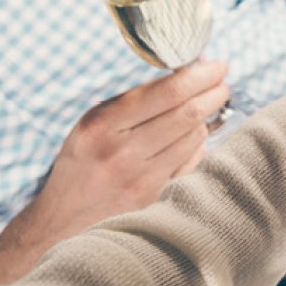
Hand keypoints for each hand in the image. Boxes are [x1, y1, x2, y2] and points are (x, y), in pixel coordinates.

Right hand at [19, 60, 230, 243]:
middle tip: (222, 84)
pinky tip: (193, 137)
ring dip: (207, 118)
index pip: (168, 92)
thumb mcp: (93, 122)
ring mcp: (141, 180)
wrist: (64, 219)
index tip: (217, 65)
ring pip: (195, 138)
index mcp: (103, 125)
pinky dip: (199, 145)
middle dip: (214, 93)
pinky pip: (192, 163)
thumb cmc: (83, 161)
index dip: (201, 75)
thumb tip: (188, 75)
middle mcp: (123, 153)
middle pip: (188, 114)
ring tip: (206, 108)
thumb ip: (136, 100)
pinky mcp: (154, 199)